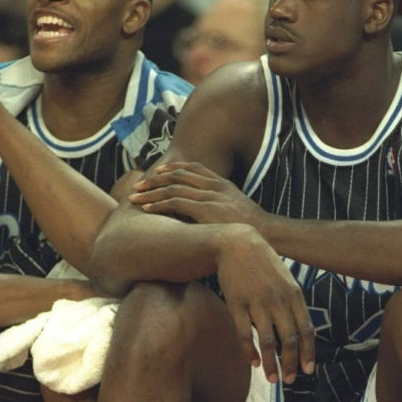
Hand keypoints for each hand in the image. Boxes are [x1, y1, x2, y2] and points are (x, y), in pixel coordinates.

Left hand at [129, 161, 264, 227]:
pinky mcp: (205, 210)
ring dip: (150, 192)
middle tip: (138, 184)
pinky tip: (146, 207)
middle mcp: (214, 186)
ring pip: (172, 188)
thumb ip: (224, 205)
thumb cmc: (254, 228)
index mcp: (222, 183)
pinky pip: (175, 203)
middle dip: (155, 179)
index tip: (158, 171)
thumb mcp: (239, 209)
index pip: (194, 168)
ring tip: (134, 196)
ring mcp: (209, 197)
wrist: (267, 233)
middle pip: (178, 175)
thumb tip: (213, 212)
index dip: (173, 168)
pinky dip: (158, 204)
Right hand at [216, 228, 314, 383]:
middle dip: (291, 363)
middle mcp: (278, 300)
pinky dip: (250, 352)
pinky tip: (254, 363)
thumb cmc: (264, 264)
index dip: (308, 353)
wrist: (236, 244)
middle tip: (290, 380)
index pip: (306, 330)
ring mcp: (257, 303)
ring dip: (271, 364)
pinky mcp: (237, 304)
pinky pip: (245, 334)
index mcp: (294, 295)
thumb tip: (301, 330)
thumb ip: (294, 303)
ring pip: (268, 341)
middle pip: (289, 340)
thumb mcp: (286, 279)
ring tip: (273, 379)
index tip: (308, 370)